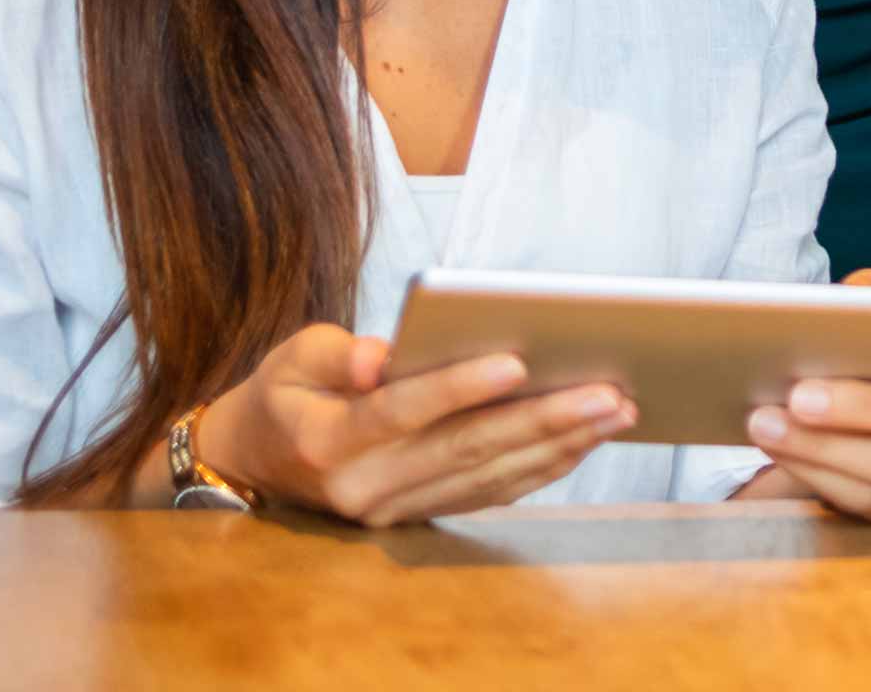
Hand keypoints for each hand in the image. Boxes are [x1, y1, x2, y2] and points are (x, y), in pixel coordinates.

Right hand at [200, 323, 635, 525]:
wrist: (254, 463)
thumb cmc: (282, 393)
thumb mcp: (291, 358)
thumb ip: (336, 353)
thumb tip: (381, 359)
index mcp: (329, 441)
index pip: (402, 412)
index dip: (458, 387)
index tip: (518, 361)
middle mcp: (365, 486)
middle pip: (465, 449)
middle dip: (544, 419)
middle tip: (609, 392)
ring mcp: (393, 509)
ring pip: (488, 478)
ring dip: (559, 445)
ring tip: (616, 411)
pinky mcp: (417, 516)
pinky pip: (489, 494)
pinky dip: (542, 468)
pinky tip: (585, 440)